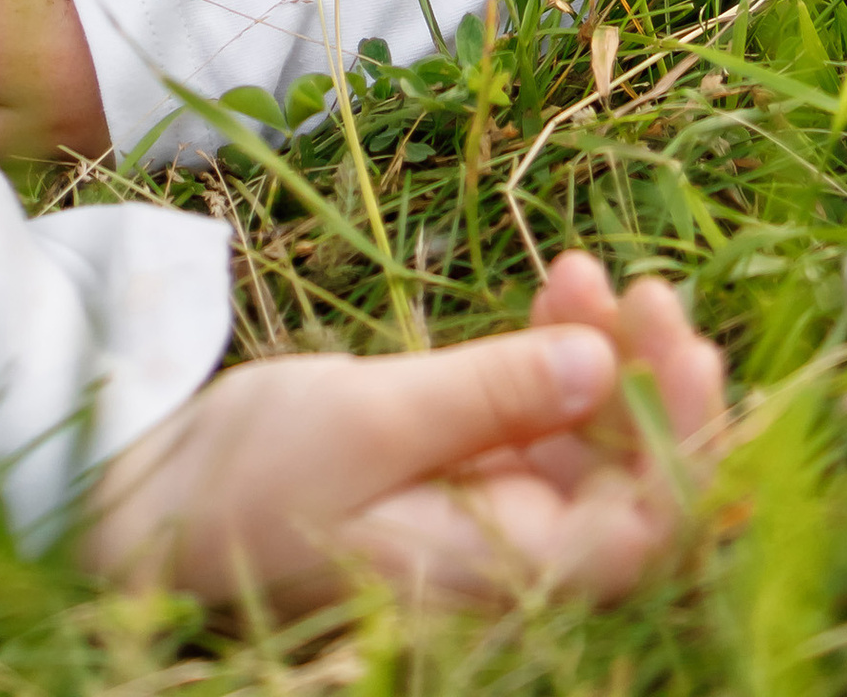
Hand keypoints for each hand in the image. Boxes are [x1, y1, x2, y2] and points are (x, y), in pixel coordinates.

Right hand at [85, 251, 723, 614]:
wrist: (159, 500)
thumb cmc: (249, 476)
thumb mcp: (368, 420)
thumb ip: (486, 397)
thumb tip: (596, 364)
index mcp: (495, 575)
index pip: (639, 534)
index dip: (685, 445)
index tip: (687, 345)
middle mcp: (512, 558)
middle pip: (632, 485)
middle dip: (657, 387)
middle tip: (653, 291)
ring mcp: (492, 513)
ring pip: (593, 442)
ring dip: (606, 356)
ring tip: (590, 270)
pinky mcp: (464, 471)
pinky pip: (540, 417)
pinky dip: (555, 352)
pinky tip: (560, 286)